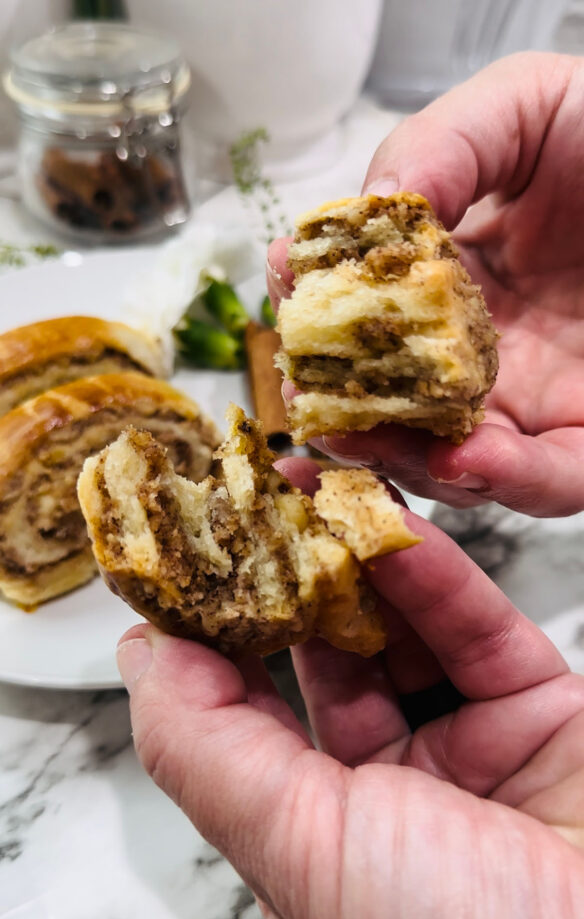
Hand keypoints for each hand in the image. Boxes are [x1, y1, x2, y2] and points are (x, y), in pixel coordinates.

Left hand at [118, 459, 583, 918]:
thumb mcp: (292, 851)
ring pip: (407, 637)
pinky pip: (482, 636)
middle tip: (263, 503)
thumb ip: (204, 745)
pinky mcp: (543, 719)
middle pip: (331, 665)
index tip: (194, 558)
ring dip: (366, 564)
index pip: (250, 715)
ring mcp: (468, 754)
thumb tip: (143, 652)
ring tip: (323, 491)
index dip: (220, 634)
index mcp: (312, 843)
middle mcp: (388, 797)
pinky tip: (400, 532)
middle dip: (296, 583)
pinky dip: (442, 580)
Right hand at [268, 53, 583, 516]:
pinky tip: (470, 453)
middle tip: (313, 395)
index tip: (290, 289)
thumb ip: (438, 147)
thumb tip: (365, 213)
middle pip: (391, 402)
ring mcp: (532, 402)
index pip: (366, 312)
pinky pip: (540, 482)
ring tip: (368, 433)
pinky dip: (499, 478)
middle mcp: (482, 349)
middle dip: (342, 407)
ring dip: (404, 455)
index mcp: (455, 278)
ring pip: (448, 457)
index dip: (317, 308)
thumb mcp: (525, 108)